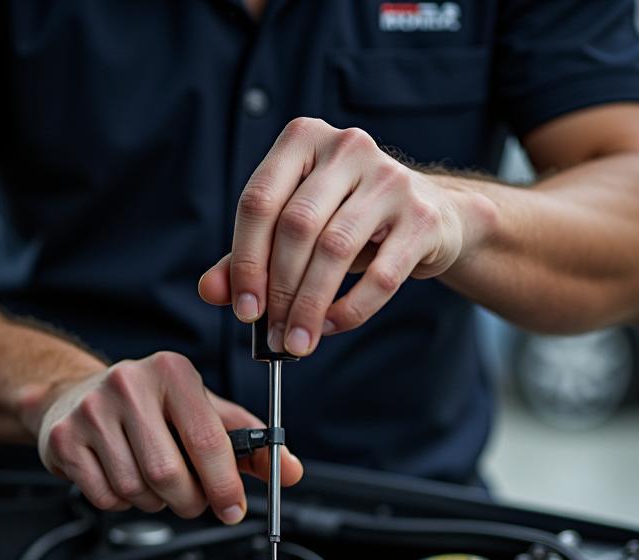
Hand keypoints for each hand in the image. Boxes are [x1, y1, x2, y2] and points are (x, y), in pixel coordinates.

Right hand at [24, 351, 302, 522]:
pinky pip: (106, 496)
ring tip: (155, 484)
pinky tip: (123, 479)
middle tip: (193, 502)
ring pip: (137, 489)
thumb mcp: (201, 411)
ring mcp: (92, 411)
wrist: (72, 397)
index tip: (234, 509)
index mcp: (172, 372)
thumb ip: (247, 442)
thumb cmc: (148, 407)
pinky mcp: (65, 440)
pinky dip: (123, 502)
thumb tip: (290, 470)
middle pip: (169, 474)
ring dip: (155, 503)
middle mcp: (130, 384)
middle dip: (189, 501)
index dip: (225, 485)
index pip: (208, 440)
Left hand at [199, 117, 495, 355]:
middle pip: (297, 227)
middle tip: (273, 334)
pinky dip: (350, 310)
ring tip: (298, 341)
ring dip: (310, 306)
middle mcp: (347, 147)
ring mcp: (390, 179)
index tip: (244, 311)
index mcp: (303, 140)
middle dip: (280, 290)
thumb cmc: (347, 220)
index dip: (246, 261)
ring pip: (335, 250)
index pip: (260, 201)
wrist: (429, 216)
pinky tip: (331, 326)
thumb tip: (209, 290)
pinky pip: (380, 276)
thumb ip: (249, 255)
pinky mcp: (422, 218)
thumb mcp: (294, 229)